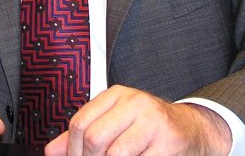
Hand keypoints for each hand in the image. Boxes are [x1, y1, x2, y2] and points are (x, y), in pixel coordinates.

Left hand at [45, 85, 230, 155]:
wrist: (193, 130)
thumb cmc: (149, 128)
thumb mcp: (115, 122)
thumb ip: (83, 134)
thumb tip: (51, 151)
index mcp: (117, 94)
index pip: (80, 122)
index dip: (72, 150)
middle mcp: (134, 102)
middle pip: (94, 138)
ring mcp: (153, 121)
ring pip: (114, 154)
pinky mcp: (168, 141)